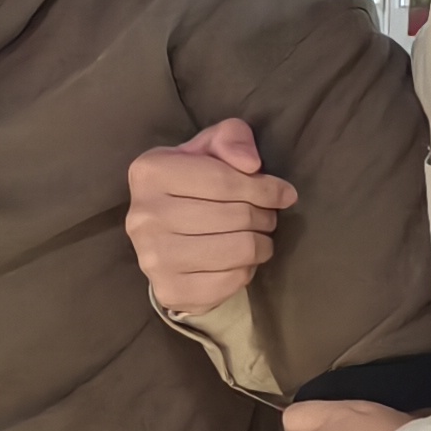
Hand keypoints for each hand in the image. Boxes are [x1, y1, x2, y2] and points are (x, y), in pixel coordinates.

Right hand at [125, 118, 294, 315]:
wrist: (161, 240)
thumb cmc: (190, 186)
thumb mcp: (207, 150)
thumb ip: (231, 138)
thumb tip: (251, 163)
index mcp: (150, 173)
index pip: (224, 180)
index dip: (264, 188)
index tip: (285, 194)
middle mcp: (144, 217)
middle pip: (235, 216)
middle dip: (264, 216)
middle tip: (268, 218)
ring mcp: (153, 259)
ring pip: (239, 249)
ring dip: (261, 244)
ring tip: (259, 237)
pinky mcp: (170, 291)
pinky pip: (232, 280)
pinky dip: (246, 269)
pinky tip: (239, 261)